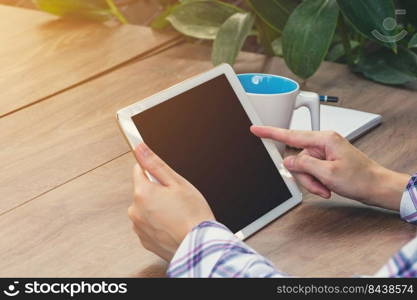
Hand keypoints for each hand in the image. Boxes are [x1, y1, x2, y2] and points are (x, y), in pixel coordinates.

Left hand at [128, 142, 214, 260]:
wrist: (199, 246)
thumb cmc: (192, 215)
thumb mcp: (178, 182)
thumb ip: (155, 164)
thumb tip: (140, 148)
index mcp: (142, 193)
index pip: (138, 171)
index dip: (153, 172)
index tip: (164, 179)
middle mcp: (135, 210)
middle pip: (143, 191)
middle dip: (157, 192)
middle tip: (176, 199)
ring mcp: (138, 227)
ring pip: (146, 209)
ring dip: (157, 209)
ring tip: (176, 214)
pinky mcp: (144, 241)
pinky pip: (149, 225)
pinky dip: (158, 224)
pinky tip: (173, 225)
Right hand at [251, 126, 408, 210]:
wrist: (377, 187)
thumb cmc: (361, 178)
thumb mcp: (328, 173)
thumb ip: (303, 165)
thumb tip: (287, 161)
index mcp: (324, 139)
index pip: (291, 135)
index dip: (271, 132)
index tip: (255, 129)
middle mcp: (323, 143)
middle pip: (297, 158)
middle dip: (304, 175)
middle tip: (318, 185)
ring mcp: (324, 153)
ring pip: (303, 168)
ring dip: (311, 181)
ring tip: (326, 188)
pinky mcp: (326, 162)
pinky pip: (311, 172)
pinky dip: (316, 182)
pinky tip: (327, 188)